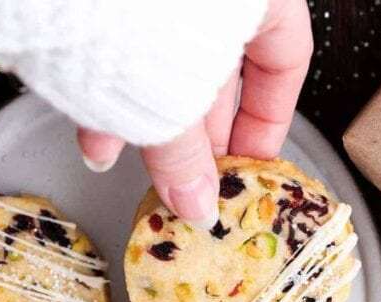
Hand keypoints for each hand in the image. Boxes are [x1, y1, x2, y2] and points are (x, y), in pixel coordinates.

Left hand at [76, 0, 312, 228]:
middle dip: (194, 133)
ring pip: (163, 55)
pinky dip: (109, 88)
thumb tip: (197, 202)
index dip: (269, 122)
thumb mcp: (175, 97)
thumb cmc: (137, 0)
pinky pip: (123, 41)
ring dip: (144, 119)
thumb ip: (187, 154)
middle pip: (218, 65)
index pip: (286, 59)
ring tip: (127, 164)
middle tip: (184, 178)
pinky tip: (94, 132)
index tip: (246, 168)